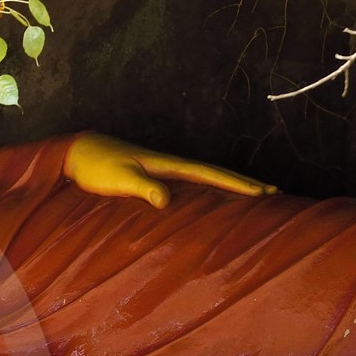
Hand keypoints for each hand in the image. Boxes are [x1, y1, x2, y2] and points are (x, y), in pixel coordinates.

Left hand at [64, 133, 276, 208]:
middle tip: (275, 193)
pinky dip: (208, 190)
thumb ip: (143, 188)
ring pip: (206, 179)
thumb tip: (167, 200)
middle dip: (245, 184)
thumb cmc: (98, 167)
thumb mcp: (120, 179)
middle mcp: (172, 167)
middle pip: (216, 175)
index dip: (238, 185)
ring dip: (230, 186)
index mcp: (169, 166)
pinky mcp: (154, 178)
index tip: (265, 193)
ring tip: (255, 195)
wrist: (80, 154)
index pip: (211, 175)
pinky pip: (191, 185)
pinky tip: (213, 198)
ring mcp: (164, 172)